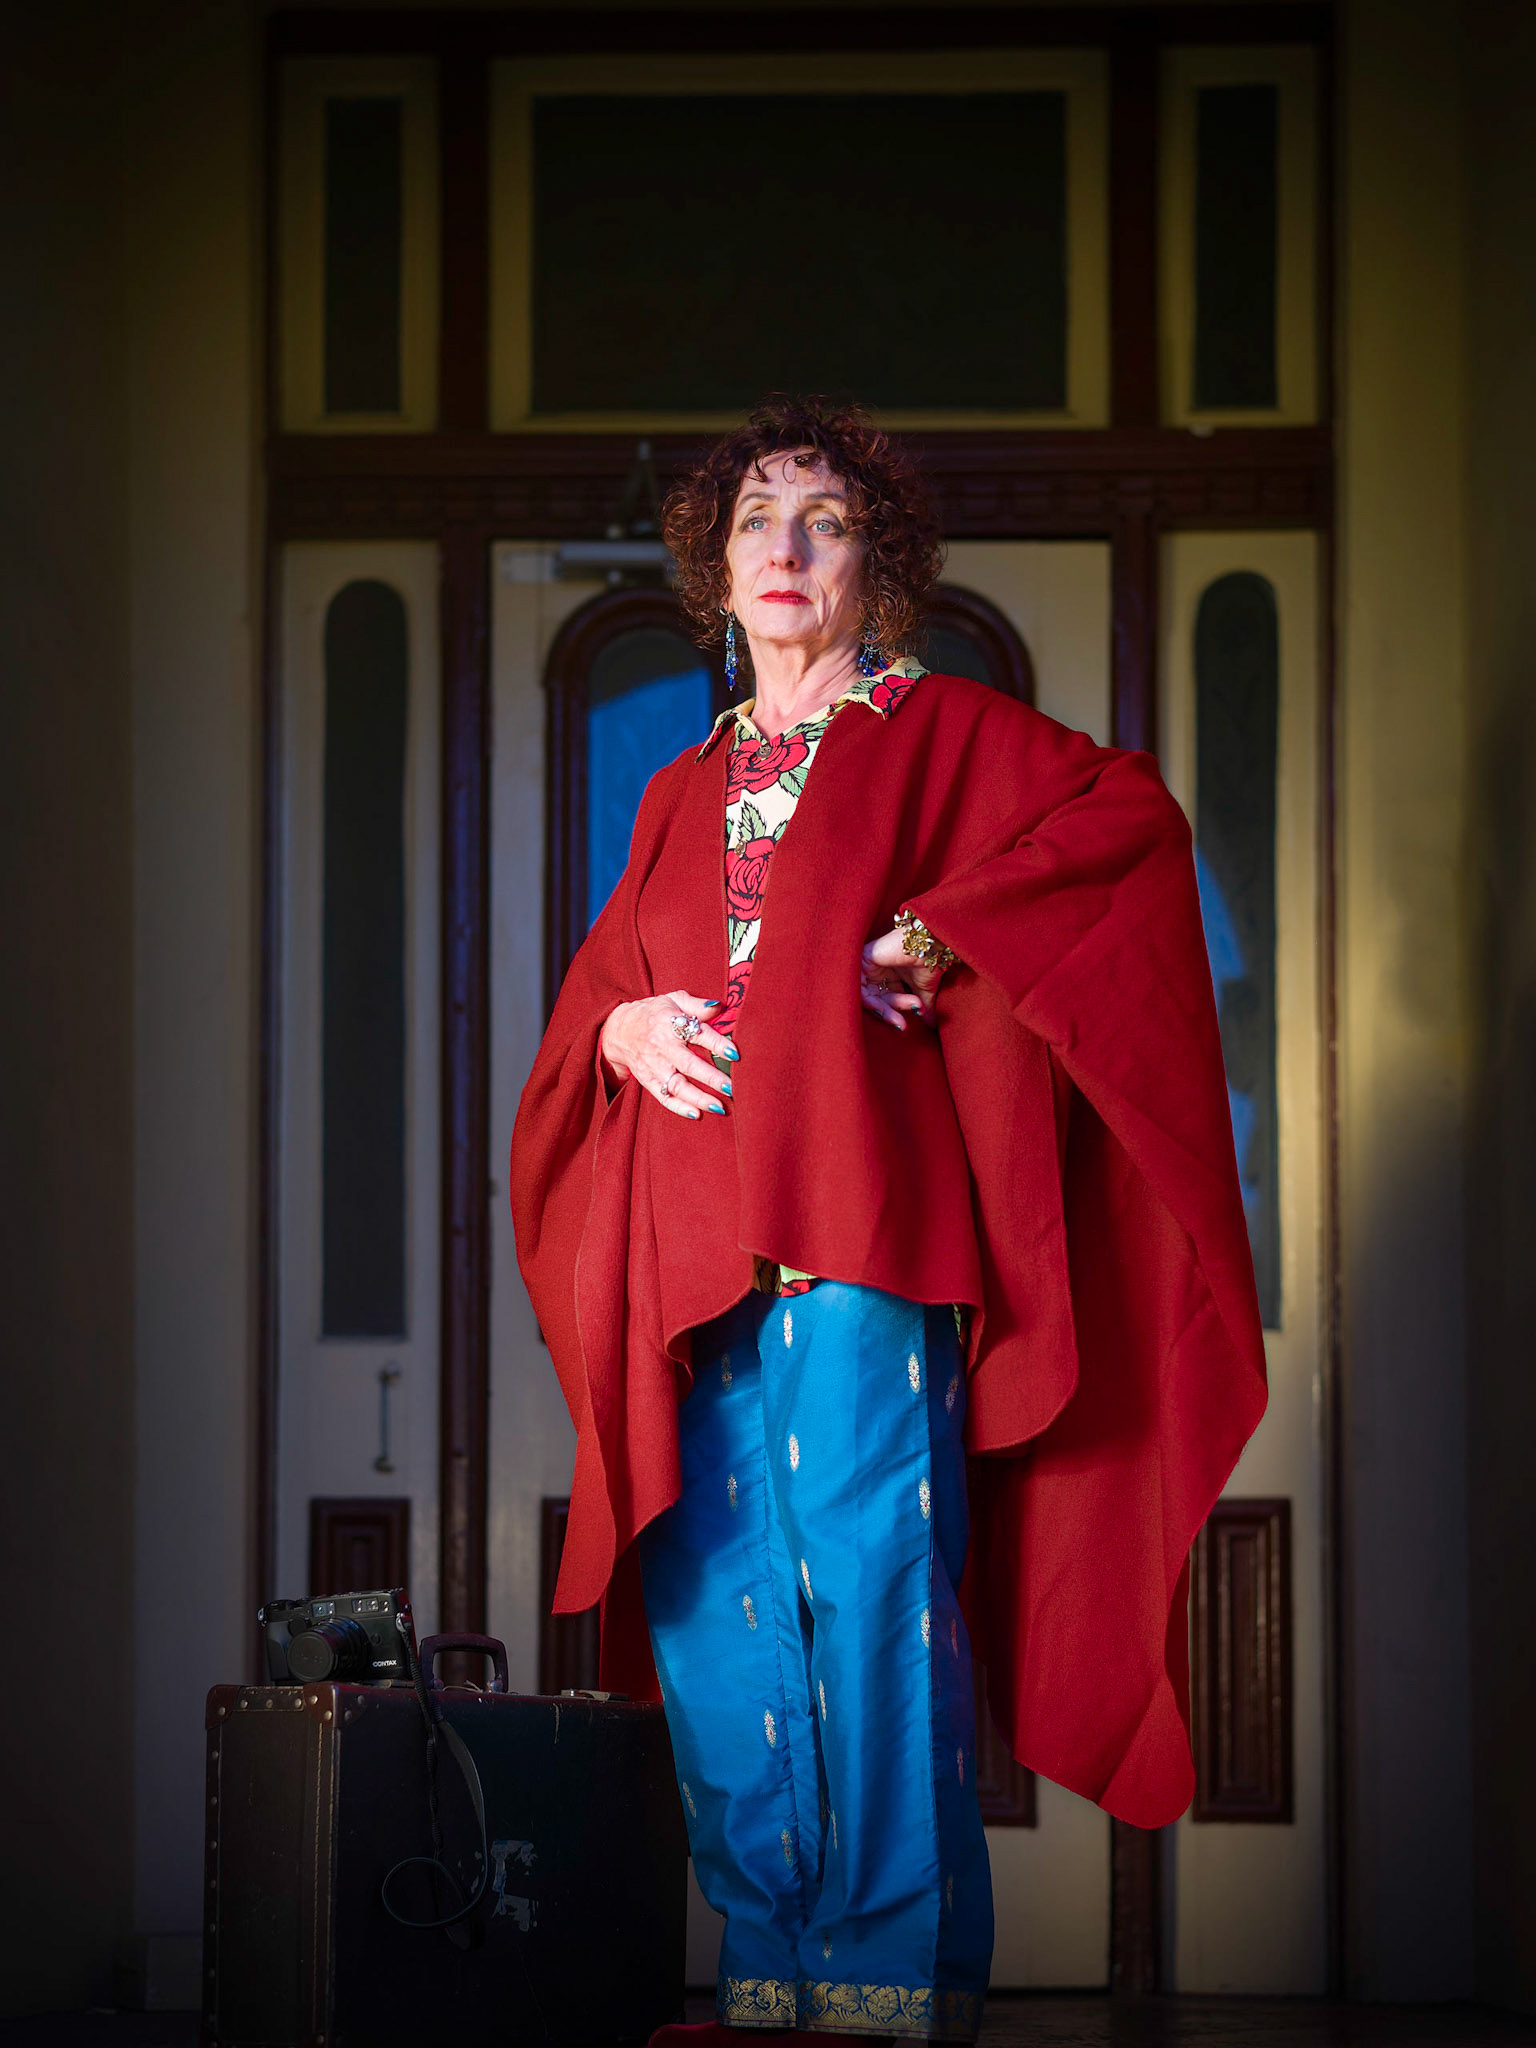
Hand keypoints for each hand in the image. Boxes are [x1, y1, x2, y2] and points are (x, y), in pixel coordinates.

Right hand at [599, 991, 737, 1119]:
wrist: (619, 1030)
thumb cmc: (653, 1013)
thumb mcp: (673, 1000)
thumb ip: (697, 1005)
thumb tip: (720, 1007)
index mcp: (669, 1023)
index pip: (697, 1033)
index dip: (716, 1043)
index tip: (734, 1054)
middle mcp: (662, 1046)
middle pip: (688, 1064)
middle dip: (711, 1077)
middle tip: (731, 1087)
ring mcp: (654, 1066)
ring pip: (677, 1085)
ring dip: (698, 1097)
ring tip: (720, 1107)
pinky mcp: (648, 1080)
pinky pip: (663, 1097)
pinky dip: (679, 1107)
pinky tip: (696, 1114)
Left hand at [860, 928, 943, 1029]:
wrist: (933, 944)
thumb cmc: (930, 961)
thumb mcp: (924, 990)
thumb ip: (924, 1006)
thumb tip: (932, 1025)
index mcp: (889, 976)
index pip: (883, 1001)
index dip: (892, 1014)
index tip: (904, 1026)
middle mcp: (877, 971)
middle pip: (875, 999)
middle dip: (889, 1014)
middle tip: (903, 1025)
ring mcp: (869, 964)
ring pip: (867, 996)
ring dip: (884, 1010)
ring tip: (901, 1016)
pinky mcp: (864, 958)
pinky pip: (858, 986)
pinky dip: (870, 1001)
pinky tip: (883, 1009)